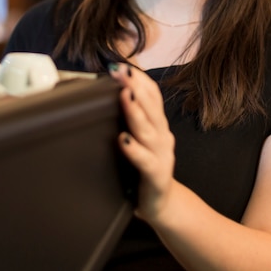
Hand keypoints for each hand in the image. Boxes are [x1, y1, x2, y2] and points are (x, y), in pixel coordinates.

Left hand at [109, 63, 175, 222]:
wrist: (162, 206)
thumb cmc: (144, 168)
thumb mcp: (138, 139)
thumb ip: (129, 118)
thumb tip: (109, 93)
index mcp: (157, 124)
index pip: (151, 94)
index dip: (138, 78)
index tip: (120, 64)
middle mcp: (162, 135)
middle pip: (150, 106)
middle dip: (134, 86)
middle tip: (120, 70)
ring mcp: (161, 155)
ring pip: (148, 130)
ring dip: (135, 112)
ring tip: (124, 96)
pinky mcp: (156, 176)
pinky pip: (145, 161)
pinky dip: (134, 150)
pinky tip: (123, 140)